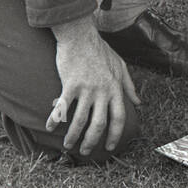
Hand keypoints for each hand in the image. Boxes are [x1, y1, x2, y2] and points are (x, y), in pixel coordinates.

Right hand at [49, 20, 139, 155]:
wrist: (80, 36)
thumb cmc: (100, 50)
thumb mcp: (120, 66)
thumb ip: (128, 85)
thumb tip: (138, 102)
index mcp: (115, 89)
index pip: (119, 118)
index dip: (115, 134)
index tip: (110, 146)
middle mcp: (103, 92)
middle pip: (100, 124)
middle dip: (93, 141)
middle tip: (86, 152)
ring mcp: (87, 89)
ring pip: (80, 119)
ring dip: (73, 135)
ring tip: (68, 145)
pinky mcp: (70, 84)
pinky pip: (63, 107)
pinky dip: (55, 118)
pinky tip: (50, 127)